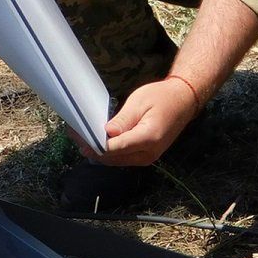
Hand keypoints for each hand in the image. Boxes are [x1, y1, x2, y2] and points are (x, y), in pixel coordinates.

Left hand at [84, 78, 199, 166]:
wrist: (183, 101)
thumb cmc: (162, 97)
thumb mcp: (140, 102)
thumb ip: (123, 120)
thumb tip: (107, 134)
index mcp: (148, 138)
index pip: (115, 148)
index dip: (94, 144)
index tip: (78, 136)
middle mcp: (149, 153)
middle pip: (113, 158)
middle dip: (92, 148)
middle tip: (74, 134)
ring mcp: (148, 157)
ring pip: (116, 161)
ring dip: (98, 152)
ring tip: (81, 137)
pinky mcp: (146, 156)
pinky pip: (123, 158)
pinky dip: (109, 152)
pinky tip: (97, 142)